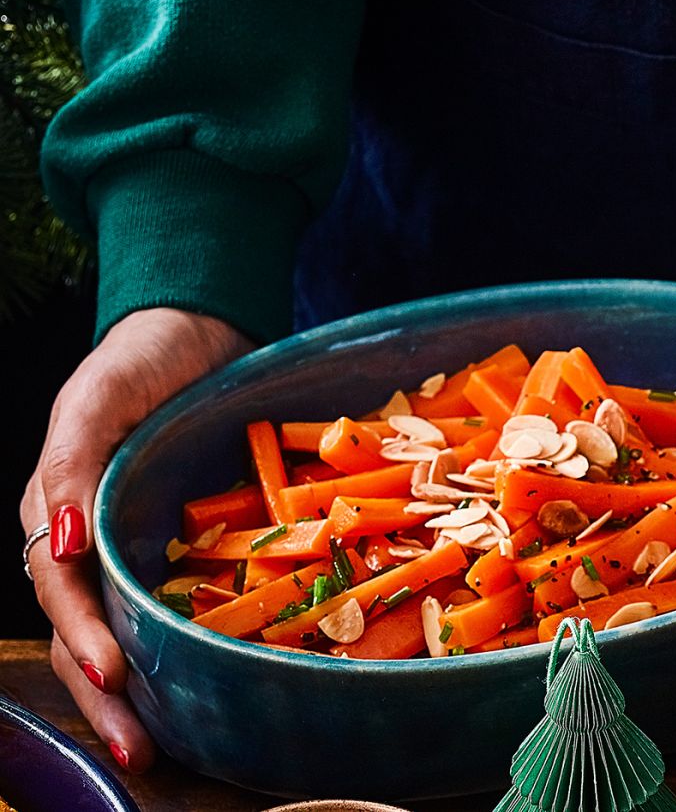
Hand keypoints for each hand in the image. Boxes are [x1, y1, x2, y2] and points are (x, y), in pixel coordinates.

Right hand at [20, 308, 253, 771]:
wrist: (196, 332)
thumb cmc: (136, 361)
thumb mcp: (93, 399)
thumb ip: (69, 466)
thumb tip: (60, 547)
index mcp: (58, 512)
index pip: (61, 591)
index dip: (81, 638)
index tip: (115, 679)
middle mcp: (95, 540)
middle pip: (89, 630)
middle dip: (106, 696)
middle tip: (137, 751)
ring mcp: (142, 542)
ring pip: (130, 627)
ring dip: (142, 689)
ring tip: (164, 744)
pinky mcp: (188, 538)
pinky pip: (182, 595)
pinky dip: (185, 640)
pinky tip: (209, 678)